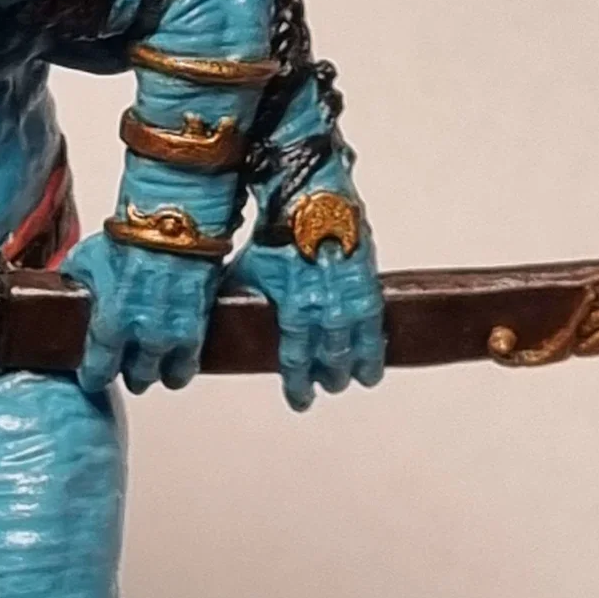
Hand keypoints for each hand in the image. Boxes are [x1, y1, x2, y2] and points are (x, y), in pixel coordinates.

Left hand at [63, 231, 220, 393]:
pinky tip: (179, 362)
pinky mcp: (199, 327)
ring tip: (154, 365)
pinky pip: (191, 363)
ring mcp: (174, 335)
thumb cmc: (130, 237)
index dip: (95, 377)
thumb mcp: (86, 260)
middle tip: (126, 366)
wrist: (172, 222)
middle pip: (137, 377)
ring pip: (166, 376)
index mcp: (110, 325)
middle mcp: (143, 337)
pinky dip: (183, 365)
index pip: (99, 371)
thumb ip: (77, 283)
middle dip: (130, 374)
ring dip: (158, 372)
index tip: (93, 377)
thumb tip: (66, 288)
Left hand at [229, 235, 384, 410]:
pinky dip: (376, 344)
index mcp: (295, 308)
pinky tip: (376, 359)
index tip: (300, 400)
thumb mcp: (250, 272)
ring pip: (357, 343)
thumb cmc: (276, 233)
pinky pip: (375, 322)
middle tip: (329, 387)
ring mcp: (350, 295)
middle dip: (329, 376)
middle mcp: (326, 307)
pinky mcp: (369, 279)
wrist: (309, 197)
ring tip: (357, 380)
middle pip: (330, 356)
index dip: (299, 384)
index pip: (296, 359)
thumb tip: (222, 323)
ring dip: (356, 365)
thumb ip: (245, 303)